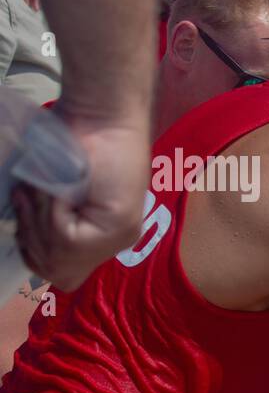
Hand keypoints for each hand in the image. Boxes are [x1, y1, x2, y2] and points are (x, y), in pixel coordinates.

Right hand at [14, 114, 147, 291]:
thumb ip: (48, 223)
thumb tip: (27, 247)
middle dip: (32, 238)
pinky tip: (58, 188)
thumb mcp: (52, 192)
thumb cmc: (72, 145)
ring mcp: (120, 236)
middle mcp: (115, 242)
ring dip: (39, 220)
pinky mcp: (118, 225)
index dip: (34, 254)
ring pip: (60, 257)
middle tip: (29, 199)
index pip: (62, 276)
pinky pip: (66, 238)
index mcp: (101, 237)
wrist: (101, 116)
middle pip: (58, 273)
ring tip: (43, 189)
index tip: (25, 219)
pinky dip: (51, 211)